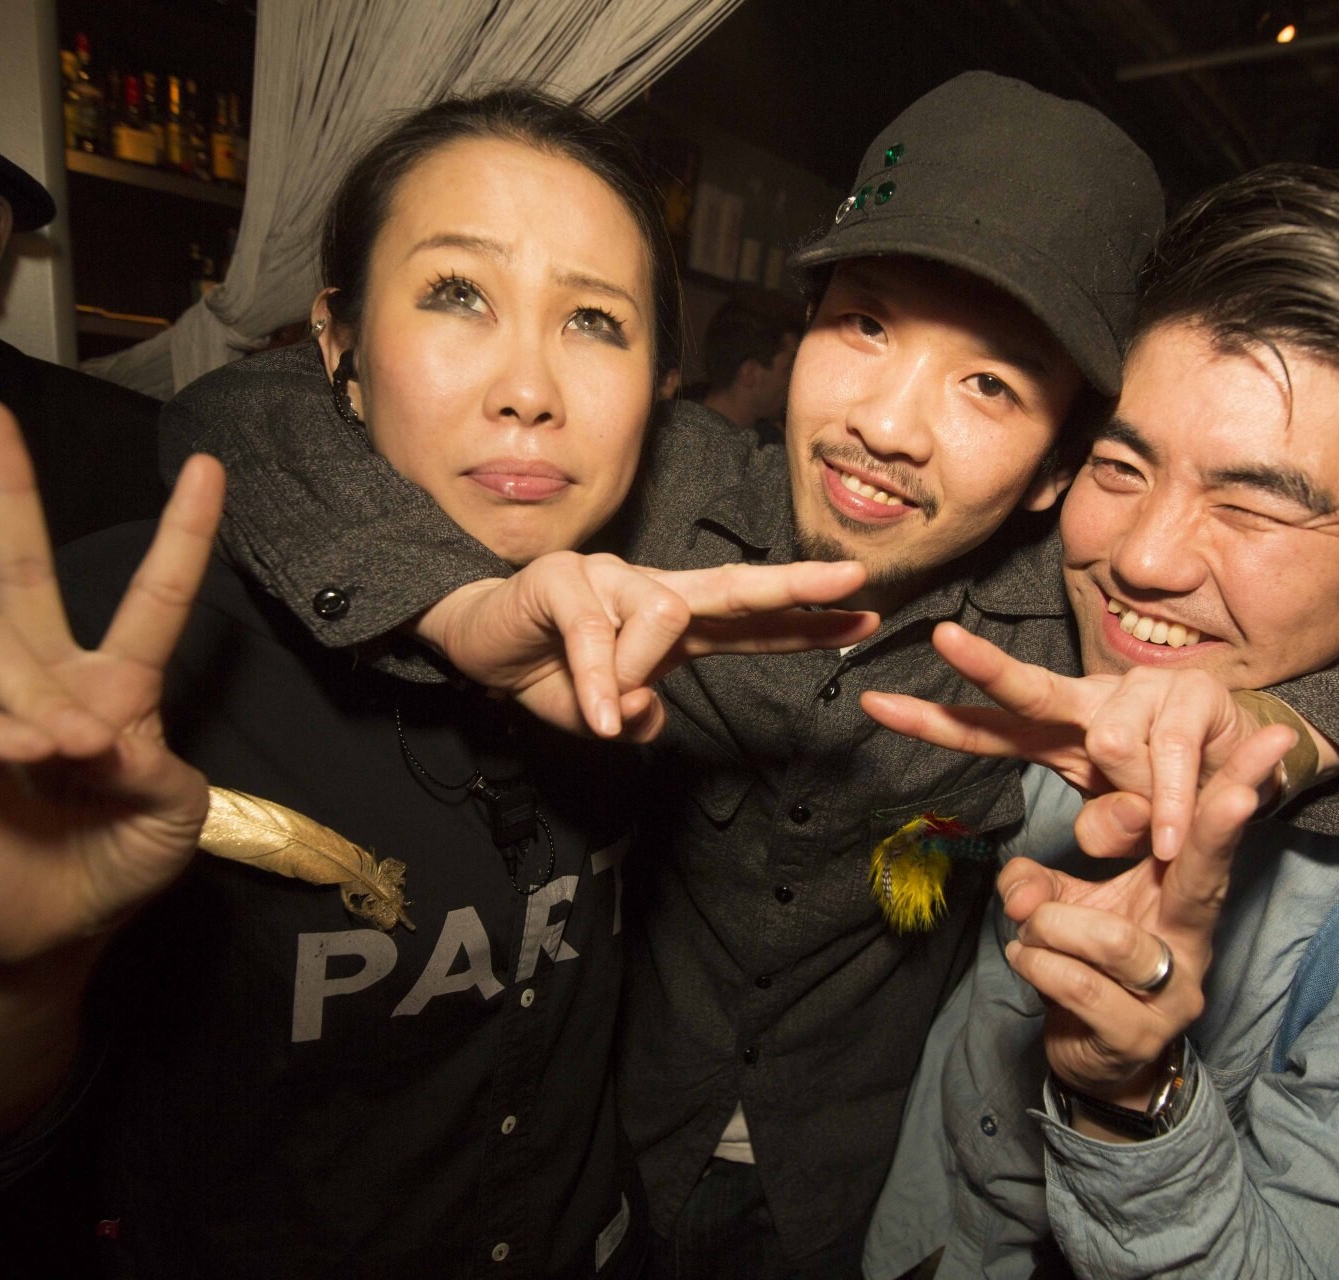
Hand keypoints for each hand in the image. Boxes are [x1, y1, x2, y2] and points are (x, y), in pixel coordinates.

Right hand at [0, 397, 221, 965]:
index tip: (209, 467)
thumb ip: (161, 770)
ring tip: (68, 747)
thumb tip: (107, 731)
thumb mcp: (175, 820)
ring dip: (29, 688)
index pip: (152, 596)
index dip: (180, 535)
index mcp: (115, 682)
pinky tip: (20, 753)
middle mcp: (43, 676)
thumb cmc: (120, 864)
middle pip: (14, 561)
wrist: (57, 933)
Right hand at [419, 553, 877, 740]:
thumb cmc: (545, 672)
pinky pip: (596, 632)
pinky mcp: (564, 578)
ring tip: (606, 710)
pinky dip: (598, 681)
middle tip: (854, 580)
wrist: (472, 644)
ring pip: (664, 613)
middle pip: (734, 585)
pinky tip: (597, 714)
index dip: (808, 622)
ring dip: (639, 672)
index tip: (866, 620)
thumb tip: (646, 714)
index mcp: (673, 625)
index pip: (753, 621)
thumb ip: (636, 716)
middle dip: (798, 584)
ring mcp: (609, 577)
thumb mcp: (602, 715)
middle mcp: (650, 591)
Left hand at [862, 621, 1300, 857]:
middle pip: (1028, 687)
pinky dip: (1171, 805)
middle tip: (945, 639)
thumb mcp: (1126, 829)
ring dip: (1137, 800)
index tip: (870, 703)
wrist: (1254, 765)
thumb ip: (1102, 829)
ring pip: (1111, 744)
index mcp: (1058, 735)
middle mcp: (1090, 703)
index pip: (986, 730)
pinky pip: (1169, 756)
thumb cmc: (1173, 794)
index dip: (931, 721)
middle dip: (984, 664)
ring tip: (1162, 830)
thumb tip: (1099, 830)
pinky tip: (1174, 832)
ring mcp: (1139, 694)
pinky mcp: (1191, 696)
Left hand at [1000, 726, 1293, 1110]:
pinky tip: (1028, 963)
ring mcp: (1171, 993)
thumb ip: (1041, 883)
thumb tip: (1022, 889)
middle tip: (1241, 791)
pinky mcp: (1137, 1034)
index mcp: (1179, 900)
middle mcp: (1189, 942)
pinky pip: (1077, 983)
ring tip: (1032, 932)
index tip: (1270, 740)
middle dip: (1218, 828)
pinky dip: (1036, 964)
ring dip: (1050, 928)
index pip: (1207, 836)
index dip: (1236, 788)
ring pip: (1108, 937)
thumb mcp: (1065, 908)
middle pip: (1205, 876)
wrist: (1094, 1060)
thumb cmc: (1089, 968)